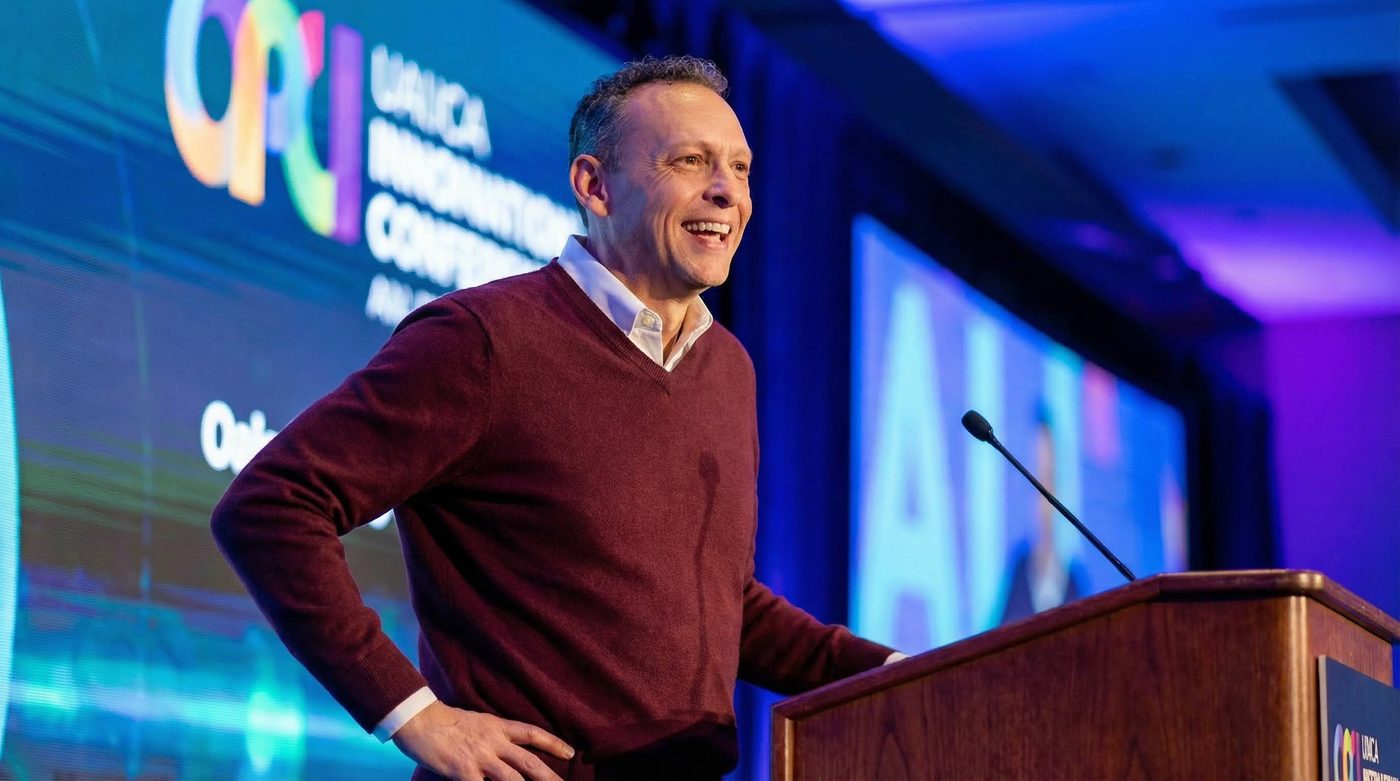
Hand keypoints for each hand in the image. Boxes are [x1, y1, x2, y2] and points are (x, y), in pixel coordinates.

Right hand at [391, 700, 574, 780]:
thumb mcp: (475, 721)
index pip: (532, 733)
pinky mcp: (463, 771)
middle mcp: (493, 741)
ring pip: (512, 778)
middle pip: (528, 761)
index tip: (570, 752)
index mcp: (496, 726)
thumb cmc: (443, 720)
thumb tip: (505, 748)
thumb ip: (491, 735)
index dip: (553, 743)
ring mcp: (479, 758)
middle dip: (549, 776)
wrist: (418, 718)